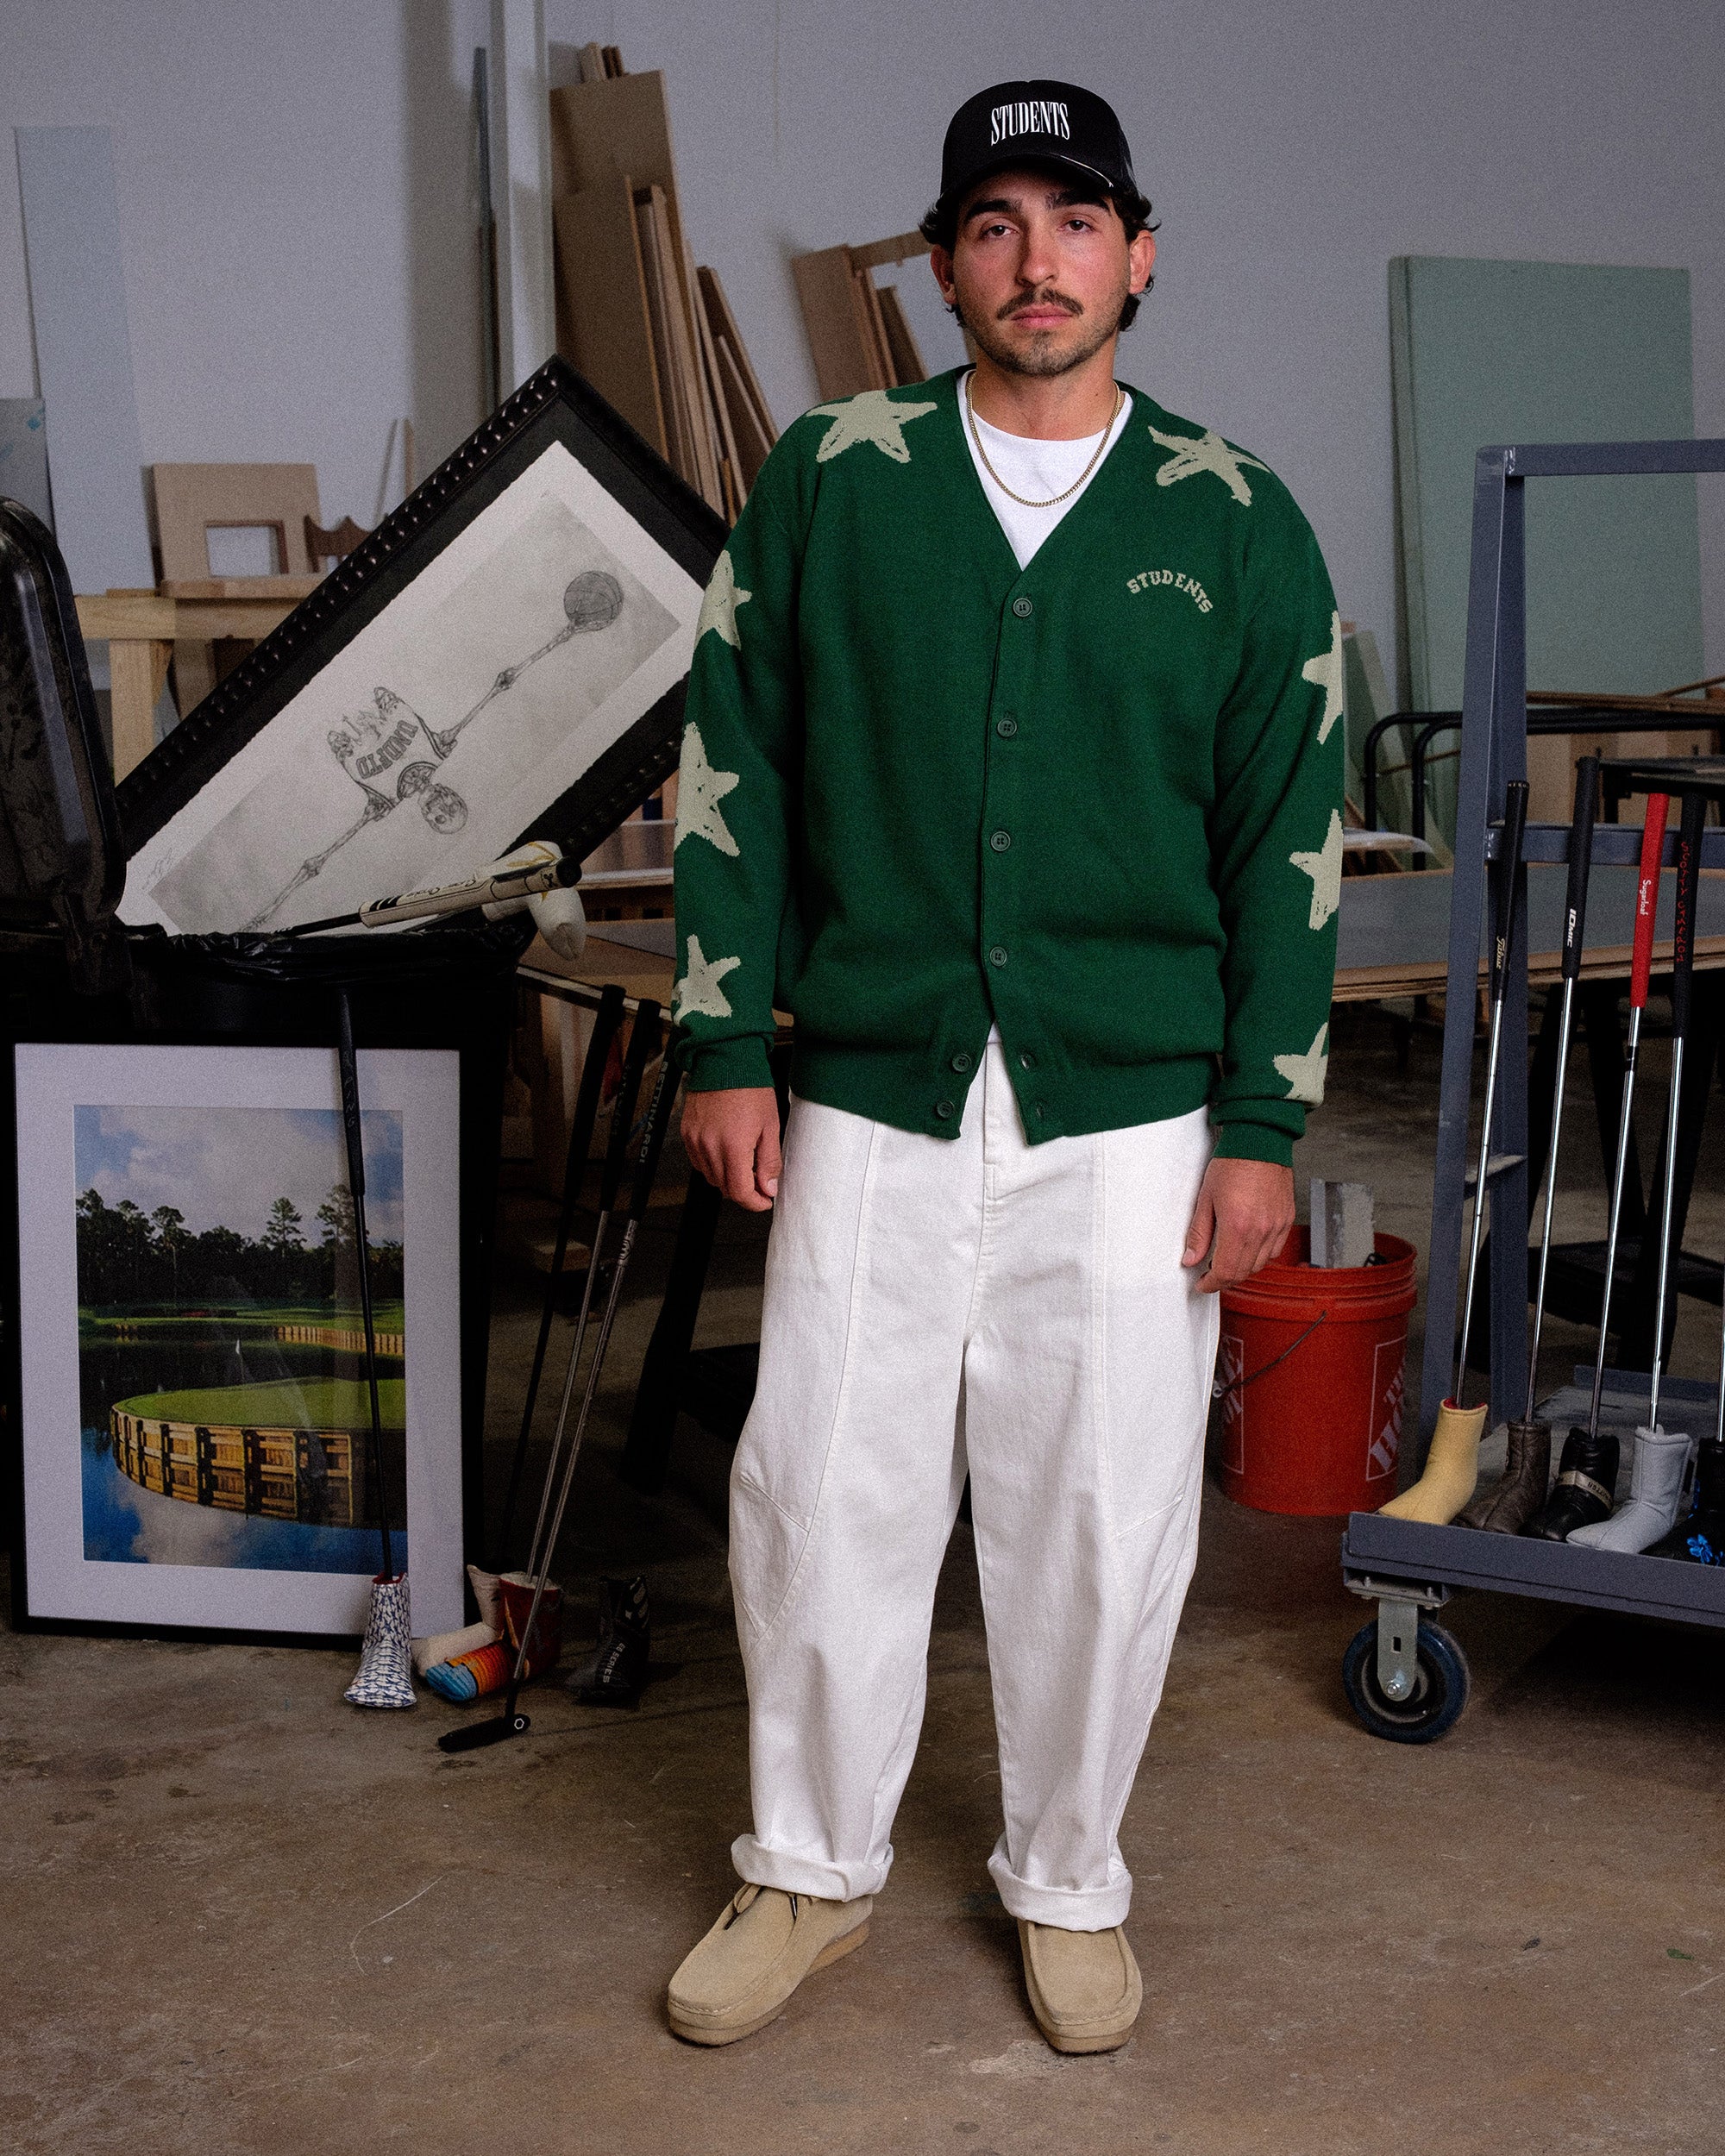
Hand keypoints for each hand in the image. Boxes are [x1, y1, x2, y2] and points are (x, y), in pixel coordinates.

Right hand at [681, 1086, 781, 1211]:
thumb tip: (768, 1188)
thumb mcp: (770, 1126)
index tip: (764, 1200)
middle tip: (760, 1181)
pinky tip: (725, 1153)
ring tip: (744, 1163)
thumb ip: (769, 1161)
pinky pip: (699, 1161)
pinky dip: (713, 1164)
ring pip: (710, 1176)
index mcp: (733, 1146)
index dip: (754, 1203)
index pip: (739, 1192)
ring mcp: (695, 1140)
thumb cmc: (749, 1087)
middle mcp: (710, 1146)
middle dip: (744, 1190)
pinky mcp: (687, 1133)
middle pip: (724, 1187)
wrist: (725, 1060)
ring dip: (728, 1178)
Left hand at [1182, 1157, 1294, 1293]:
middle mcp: (1261, 1230)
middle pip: (1243, 1272)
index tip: (1202, 1283)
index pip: (1225, 1272)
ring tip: (1227, 1261)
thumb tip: (1190, 1258)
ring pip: (1260, 1264)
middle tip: (1210, 1275)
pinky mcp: (1286, 1219)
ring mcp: (1277, 1226)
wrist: (1260, 1142)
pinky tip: (1247, 1248)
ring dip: (1242, 1269)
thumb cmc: (1233, 1164)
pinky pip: (1275, 1251)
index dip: (1211, 1283)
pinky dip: (1260, 1256)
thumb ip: (1198, 1233)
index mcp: (1238, 1227)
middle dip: (1224, 1280)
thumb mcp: (1205, 1198)